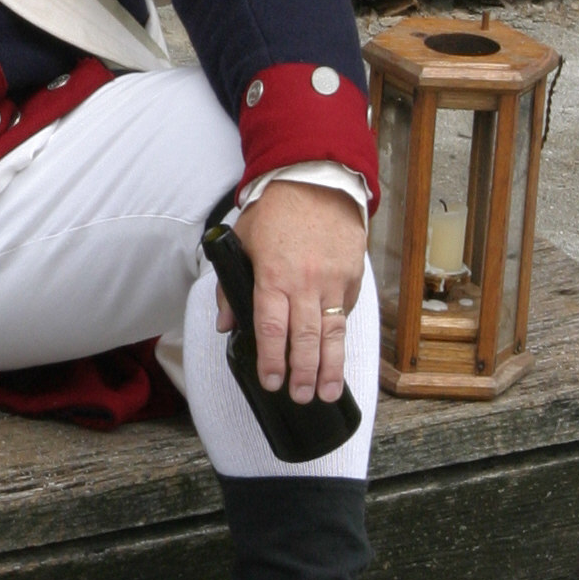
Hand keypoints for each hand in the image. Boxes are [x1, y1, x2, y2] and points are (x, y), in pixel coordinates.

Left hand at [222, 183, 366, 404]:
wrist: (317, 182)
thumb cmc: (275, 213)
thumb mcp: (241, 243)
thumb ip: (230, 288)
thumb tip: (225, 326)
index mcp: (272, 276)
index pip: (271, 328)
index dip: (272, 360)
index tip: (271, 382)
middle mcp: (305, 283)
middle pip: (305, 339)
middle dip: (302, 374)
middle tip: (299, 397)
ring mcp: (333, 281)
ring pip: (332, 334)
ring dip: (329, 368)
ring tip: (327, 394)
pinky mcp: (353, 277)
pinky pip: (345, 313)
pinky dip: (340, 336)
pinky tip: (335, 357)